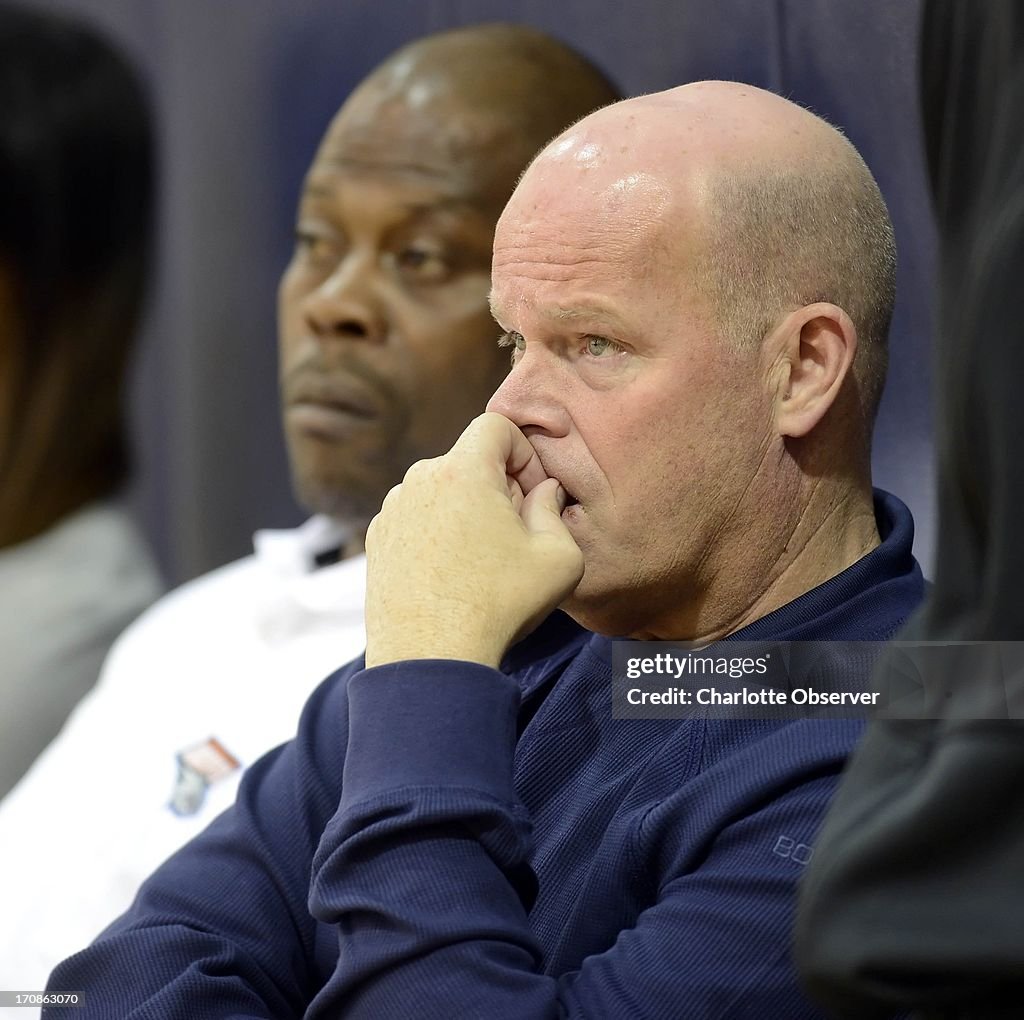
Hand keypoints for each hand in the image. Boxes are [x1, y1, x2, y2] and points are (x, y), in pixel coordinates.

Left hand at [364, 412, 584, 667]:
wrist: (430, 659)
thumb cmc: (497, 606)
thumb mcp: (559, 559)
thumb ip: (556, 510)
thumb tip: (544, 493)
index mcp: (463, 470)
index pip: (496, 425)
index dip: (522, 452)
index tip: (531, 492)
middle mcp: (419, 480)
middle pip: (467, 460)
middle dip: (497, 486)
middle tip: (515, 533)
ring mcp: (391, 511)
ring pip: (440, 491)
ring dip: (465, 511)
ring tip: (481, 561)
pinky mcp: (376, 541)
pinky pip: (416, 519)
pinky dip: (436, 534)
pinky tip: (451, 576)